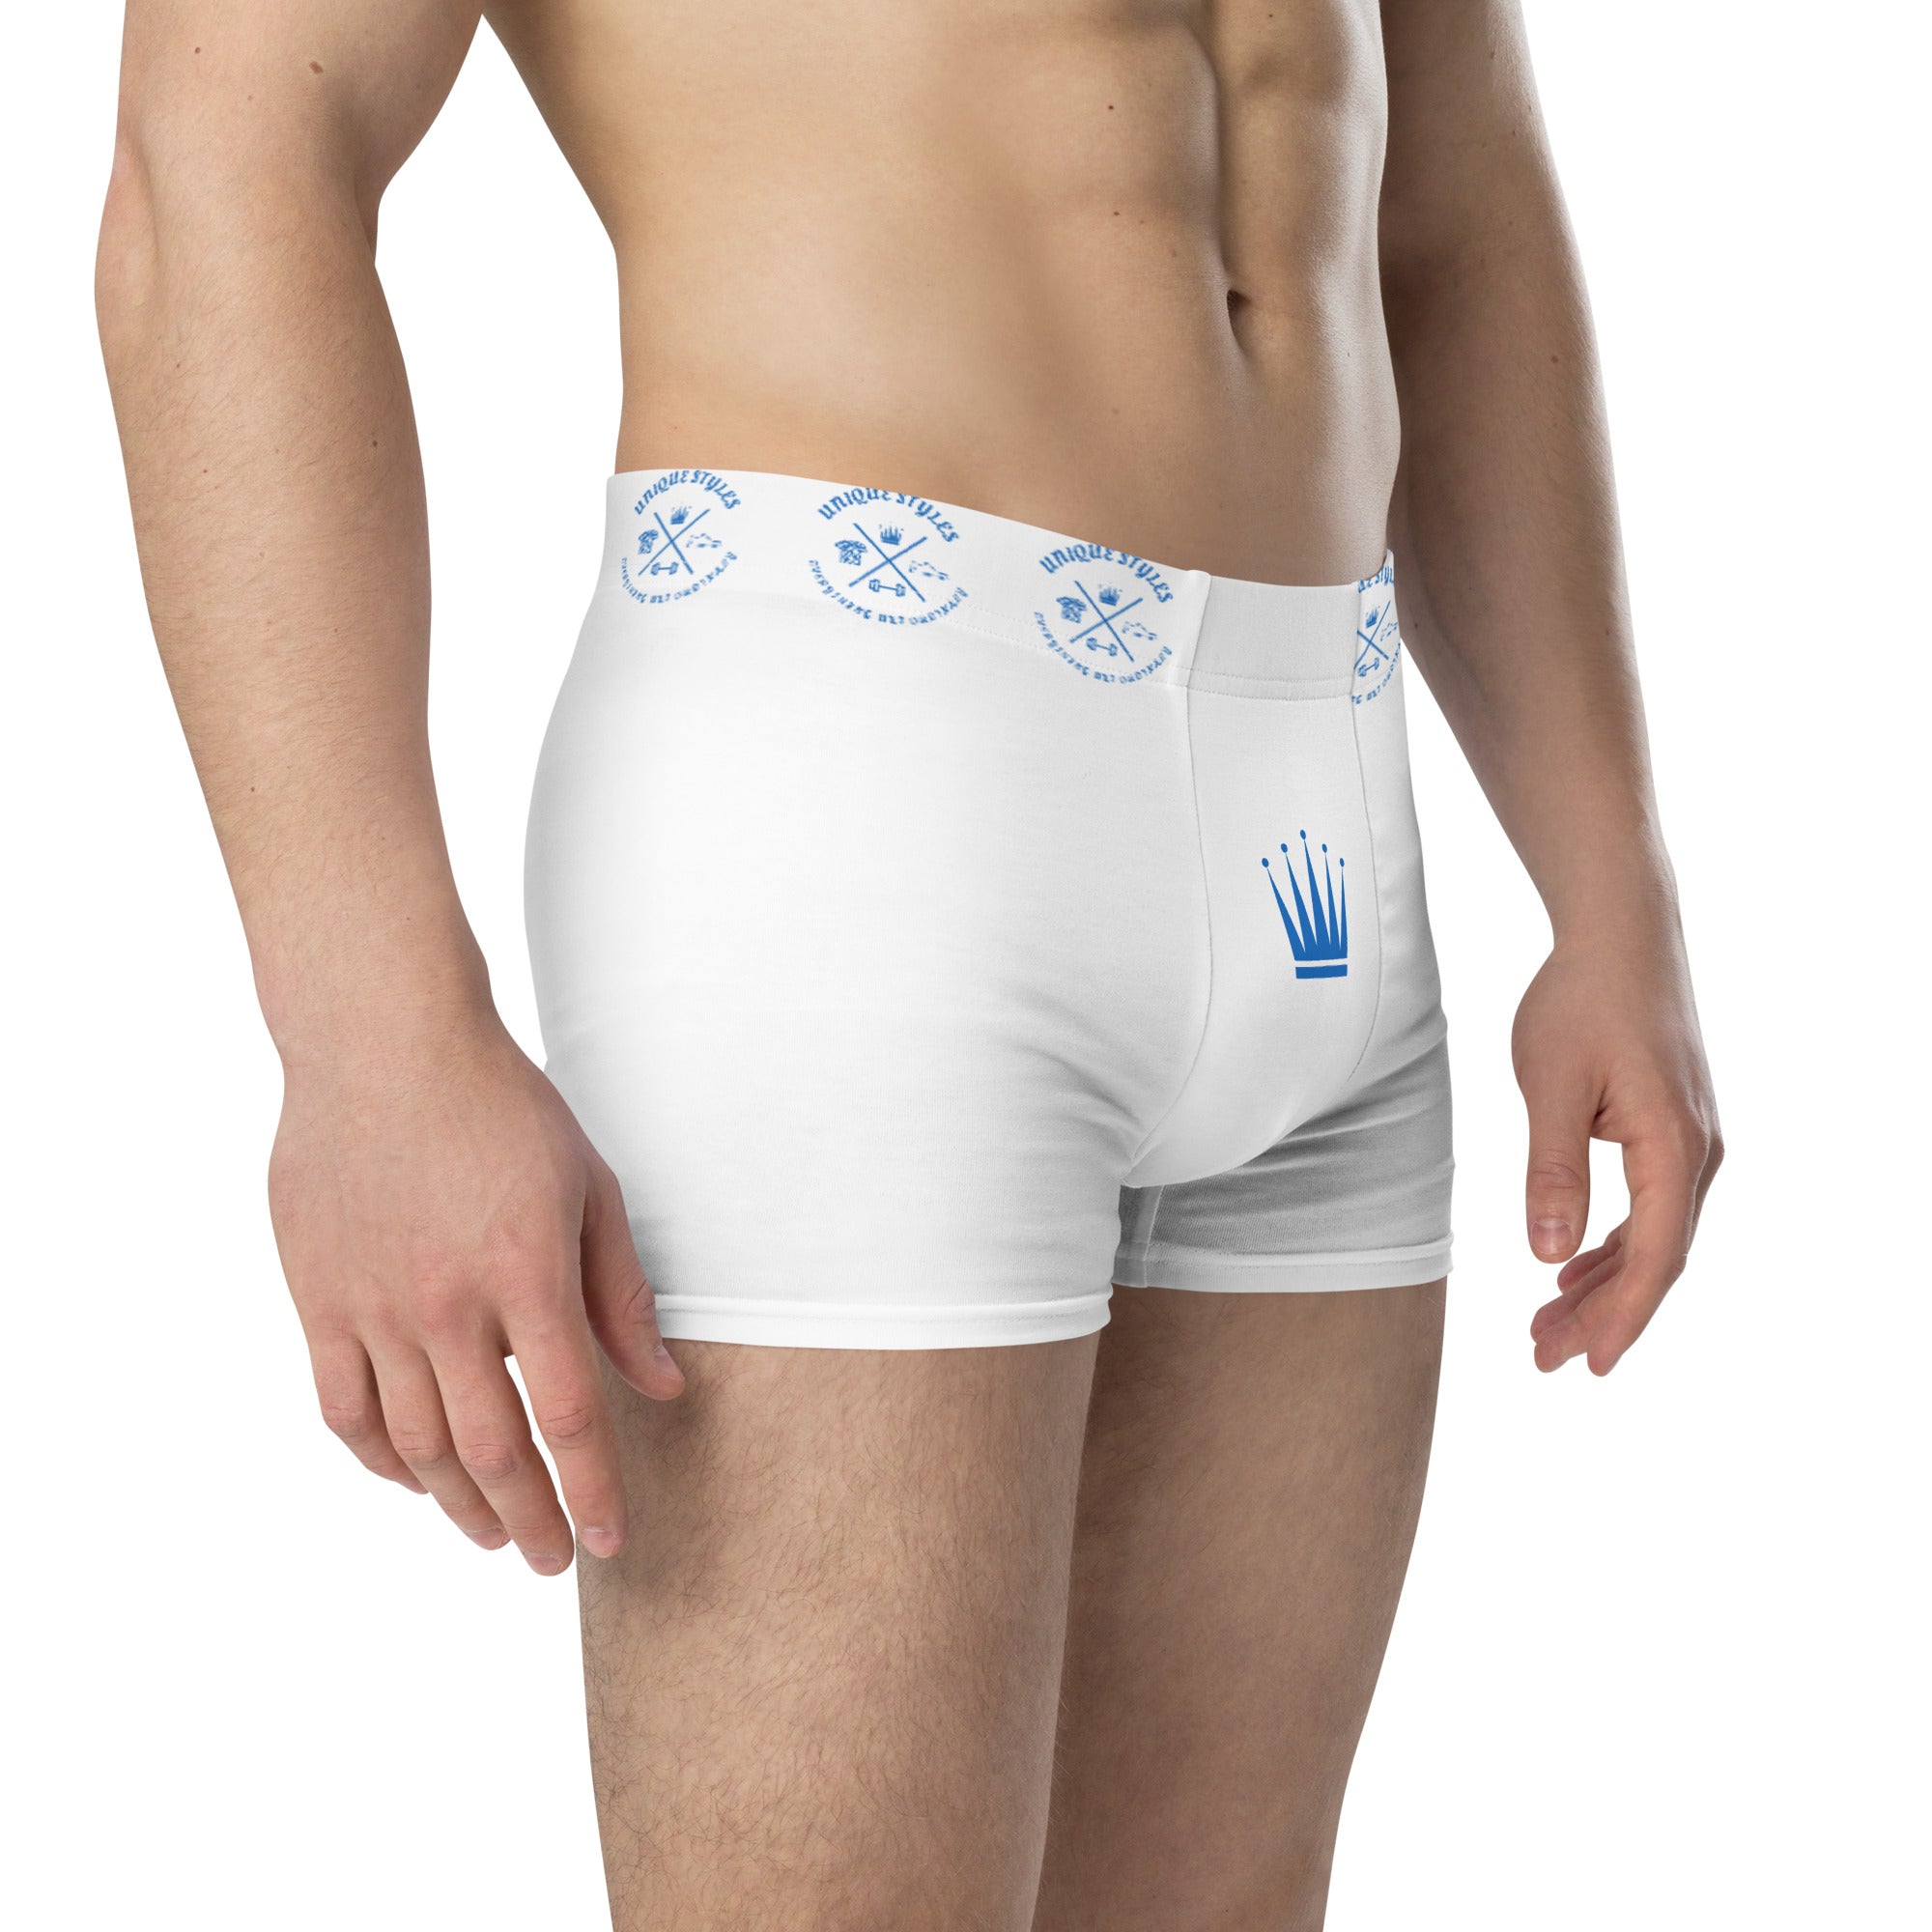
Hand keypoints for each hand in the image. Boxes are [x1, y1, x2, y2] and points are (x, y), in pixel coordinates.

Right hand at [267, 1012, 682, 1572]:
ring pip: (414, 1444)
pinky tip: (411, 1479)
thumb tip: (663, 1387)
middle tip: (551, 1561)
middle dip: (529, 1520)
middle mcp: (448, 1303)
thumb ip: (622, 1296)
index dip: (593, 1491)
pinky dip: (378, 1460)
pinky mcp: (318, 1298)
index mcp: (527, 1272)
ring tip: (491, 1533)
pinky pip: (344, 1409)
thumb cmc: (503, 1107)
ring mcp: (374, 1305)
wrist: (384, 1043)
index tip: (610, 1542)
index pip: (569, 1416)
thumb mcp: (590, 1187)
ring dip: (457, 1504)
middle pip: (492, 1449)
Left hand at [1511, 914, 1721, 1372]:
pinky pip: (1650, 1208)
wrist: (1620, 936)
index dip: (1622, 1318)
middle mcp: (1696, 1153)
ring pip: (1652, 1237)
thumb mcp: (1551, 1086)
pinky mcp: (1670, 1129)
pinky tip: (1570, 1271)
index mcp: (1673, 1148)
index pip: (1654, 1257)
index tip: (1590, 1365)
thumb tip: (1548, 1255)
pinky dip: (1612, 1246)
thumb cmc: (1581, 1001)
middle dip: (1602, 1316)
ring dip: (1602, 1286)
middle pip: (1656, 1259)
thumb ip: (1552, 1171)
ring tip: (1545, 1328)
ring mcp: (1689, 1142)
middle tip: (1544, 1359)